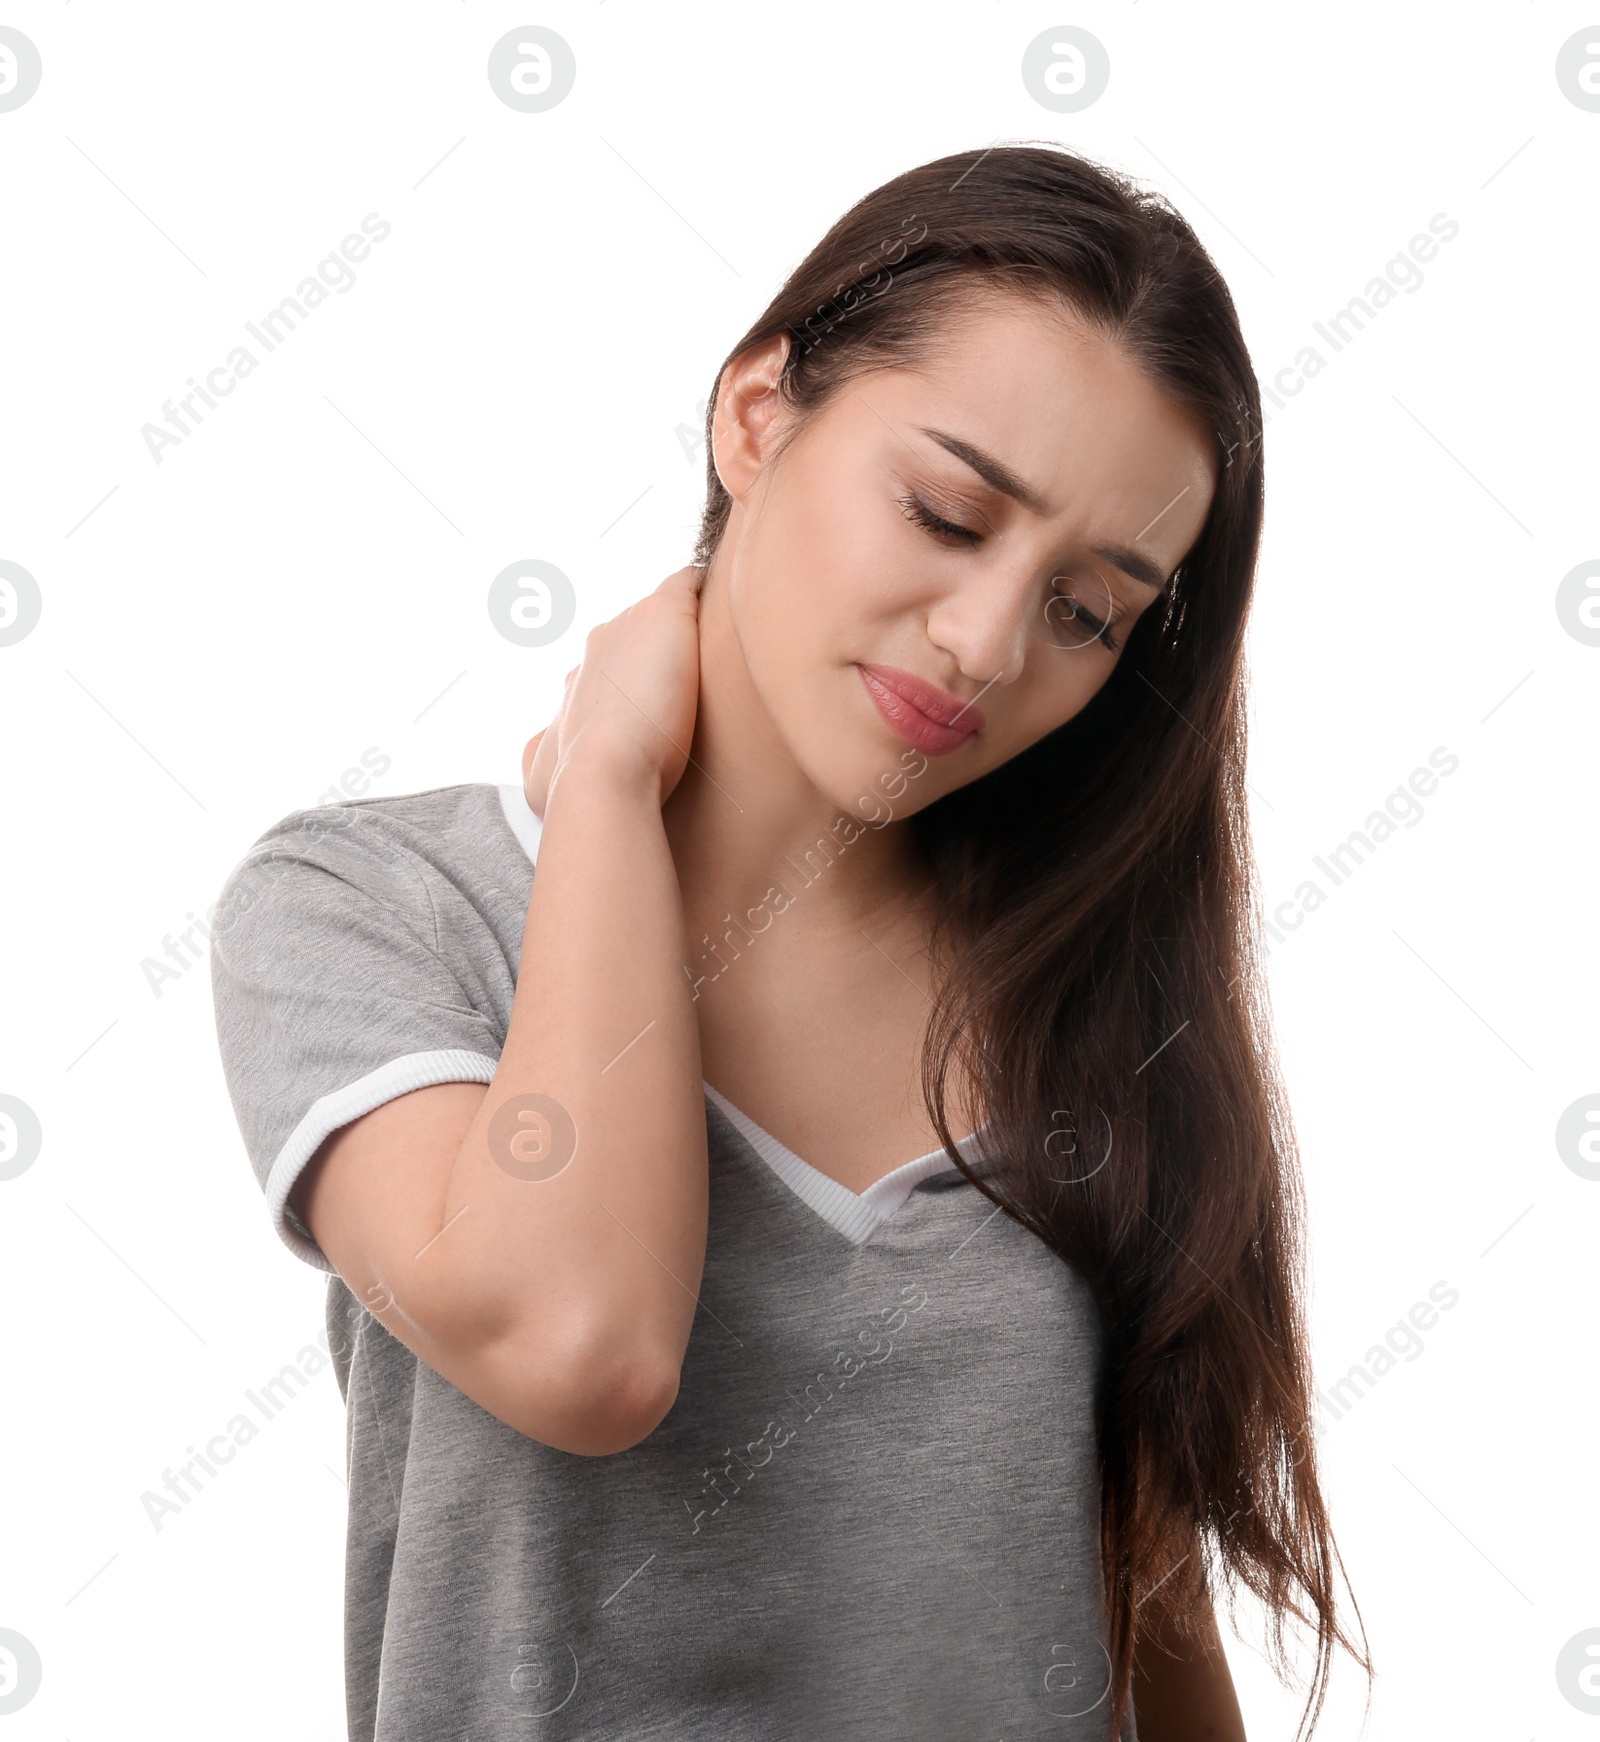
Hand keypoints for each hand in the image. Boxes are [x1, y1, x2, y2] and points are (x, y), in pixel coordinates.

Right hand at [522, 565, 706, 817]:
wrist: (603, 772)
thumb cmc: (578, 783)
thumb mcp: (543, 772)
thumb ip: (543, 753)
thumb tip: (538, 747)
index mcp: (577, 681)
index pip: (607, 671)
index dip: (634, 688)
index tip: (658, 710)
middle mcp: (597, 646)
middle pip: (634, 637)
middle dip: (658, 657)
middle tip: (692, 688)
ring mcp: (629, 625)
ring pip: (663, 616)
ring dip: (685, 633)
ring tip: (721, 648)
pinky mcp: (664, 612)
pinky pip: (688, 583)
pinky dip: (704, 588)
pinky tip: (726, 602)